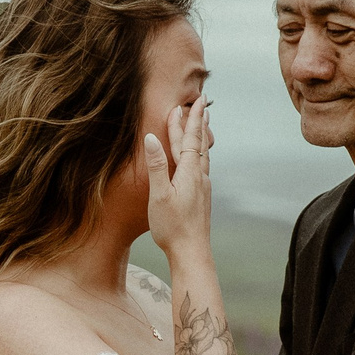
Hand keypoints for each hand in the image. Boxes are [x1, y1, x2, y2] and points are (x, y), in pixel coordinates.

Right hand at [144, 97, 213, 260]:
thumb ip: (156, 165)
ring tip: (202, 126)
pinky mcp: (202, 197)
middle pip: (198, 144)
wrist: (192, 253)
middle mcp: (199, 177)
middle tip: (202, 105)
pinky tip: (197, 161)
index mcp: (189, 173)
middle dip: (198, 123)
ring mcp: (203, 188)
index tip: (193, 101)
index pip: (189, 139)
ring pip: (202, 155)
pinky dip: (198, 154)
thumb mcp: (159, 195)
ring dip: (200, 138)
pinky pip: (201, 167)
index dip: (189, 120)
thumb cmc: (172, 227)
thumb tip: (151, 138)